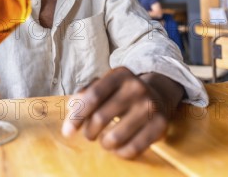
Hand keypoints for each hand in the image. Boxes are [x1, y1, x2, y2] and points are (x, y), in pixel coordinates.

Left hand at [61, 67, 182, 158]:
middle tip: (89, 134)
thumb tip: (71, 107)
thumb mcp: (104, 85)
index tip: (67, 132)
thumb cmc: (121, 93)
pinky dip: (120, 153)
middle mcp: (136, 87)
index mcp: (120, 74)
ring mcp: (150, 106)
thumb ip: (85, 94)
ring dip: (104, 144)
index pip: (93, 97)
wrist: (157, 95)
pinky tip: (117, 148)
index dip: (77, 116)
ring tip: (104, 140)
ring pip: (115, 137)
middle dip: (89, 132)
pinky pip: (133, 148)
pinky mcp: (160, 125)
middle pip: (101, 118)